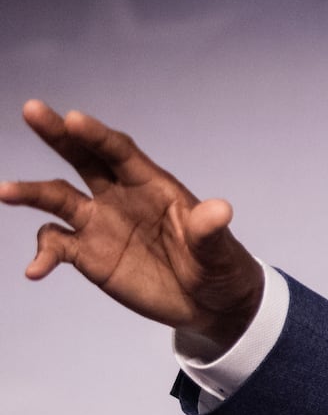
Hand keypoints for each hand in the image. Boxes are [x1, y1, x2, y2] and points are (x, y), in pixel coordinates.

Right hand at [1, 101, 263, 351]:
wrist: (210, 304)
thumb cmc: (220, 267)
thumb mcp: (220, 251)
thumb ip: (211, 230)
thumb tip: (220, 209)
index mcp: (152, 186)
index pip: (120, 153)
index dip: (99, 136)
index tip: (75, 119)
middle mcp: (120, 197)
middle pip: (83, 159)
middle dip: (58, 135)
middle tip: (32, 110)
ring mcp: (100, 223)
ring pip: (57, 199)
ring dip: (31, 194)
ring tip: (5, 191)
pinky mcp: (89, 254)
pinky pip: (56, 246)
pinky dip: (43, 255)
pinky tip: (34, 271)